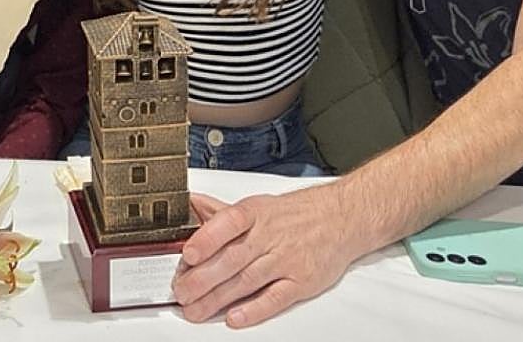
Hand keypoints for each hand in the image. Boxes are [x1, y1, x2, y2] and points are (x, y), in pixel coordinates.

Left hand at [172, 185, 360, 326]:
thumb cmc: (294, 214)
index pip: (228, 223)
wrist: (341, 218)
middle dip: (203, 278)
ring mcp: (286, 260)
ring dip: (218, 298)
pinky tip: (235, 317)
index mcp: (255, 213)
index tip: (188, 254)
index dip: (207, 238)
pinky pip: (276, 298)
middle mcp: (270, 236)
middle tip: (181, 292)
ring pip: (247, 281)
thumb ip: (220, 212)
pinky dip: (254, 309)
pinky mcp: (301, 281)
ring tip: (196, 309)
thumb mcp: (257, 205)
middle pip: (232, 258)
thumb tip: (188, 204)